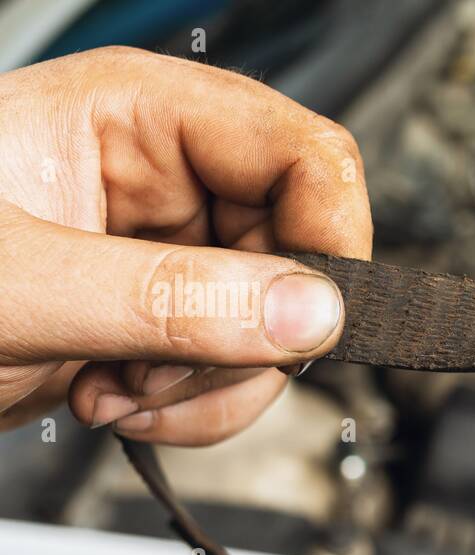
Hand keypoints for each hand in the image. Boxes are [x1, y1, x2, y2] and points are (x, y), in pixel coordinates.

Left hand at [0, 47, 371, 441]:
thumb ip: (170, 300)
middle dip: (251, 335)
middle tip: (176, 368)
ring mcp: (164, 254)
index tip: (313, 316)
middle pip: (302, 251)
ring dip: (217, 383)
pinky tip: (121, 401)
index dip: (330, 234)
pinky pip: (237, 368)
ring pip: (279, 324)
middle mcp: (162, 177)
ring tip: (124, 391)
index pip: (301, 152)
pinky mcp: (159, 320)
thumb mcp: (18, 287)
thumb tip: (310, 311)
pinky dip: (197, 406)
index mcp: (132, 115)